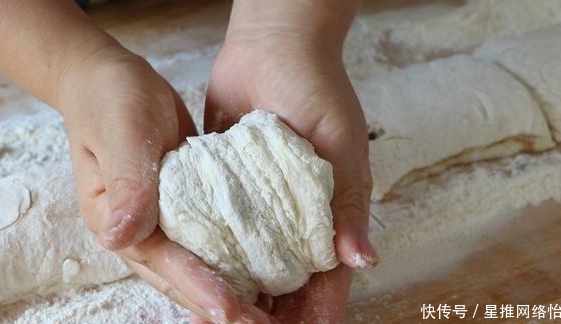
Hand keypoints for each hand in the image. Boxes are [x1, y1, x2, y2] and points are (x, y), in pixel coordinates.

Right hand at [57, 45, 261, 322]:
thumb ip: (127, 183)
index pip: (163, 262)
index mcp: (116, 219)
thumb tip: (124, 237)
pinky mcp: (177, 207)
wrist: (107, 80)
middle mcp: (134, 231)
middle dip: (218, 304)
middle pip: (179, 277)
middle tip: (259, 323)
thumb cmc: (111, 101)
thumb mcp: (123, 133)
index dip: (198, 285)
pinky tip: (256, 269)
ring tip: (263, 311)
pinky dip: (227, 259)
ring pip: (193, 266)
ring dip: (226, 289)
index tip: (230, 309)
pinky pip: (203, 242)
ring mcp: (155, 222)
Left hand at [197, 7, 378, 320]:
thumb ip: (349, 202)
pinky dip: (215, 255)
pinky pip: (221, 230)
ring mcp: (260, 205)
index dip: (315, 311)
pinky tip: (198, 274)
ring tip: (215, 315)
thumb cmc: (316, 89)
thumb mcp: (342, 144)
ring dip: (239, 291)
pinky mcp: (228, 188)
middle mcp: (294, 216)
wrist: (271, 47)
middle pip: (286, 281)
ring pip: (252, 264)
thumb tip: (362, 260)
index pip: (326, 277)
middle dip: (272, 312)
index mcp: (328, 212)